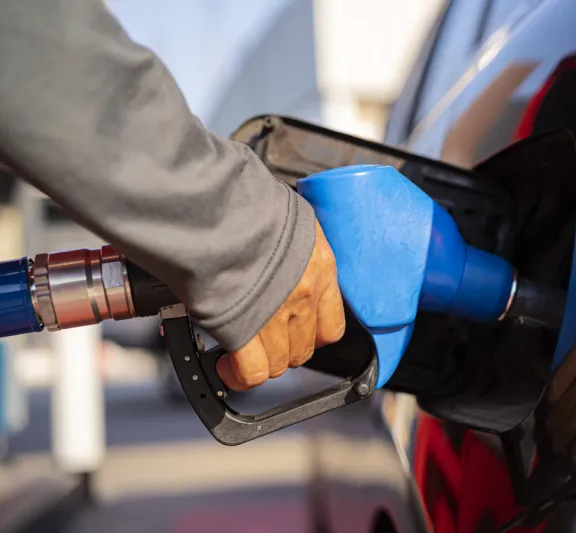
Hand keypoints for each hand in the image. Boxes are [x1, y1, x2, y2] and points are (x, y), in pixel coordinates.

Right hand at [216, 221, 344, 390]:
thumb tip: (276, 249)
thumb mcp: (287, 218)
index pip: (332, 325)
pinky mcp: (244, 329)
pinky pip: (251, 371)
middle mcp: (305, 295)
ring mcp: (276, 315)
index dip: (312, 336)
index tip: (296, 333)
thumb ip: (290, 245)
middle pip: (303, 349)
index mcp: (319, 266)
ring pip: (278, 364)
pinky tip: (226, 366)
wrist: (218, 206)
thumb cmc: (246, 201)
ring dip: (259, 362)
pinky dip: (238, 375)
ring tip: (239, 353)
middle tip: (261, 340)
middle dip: (282, 350)